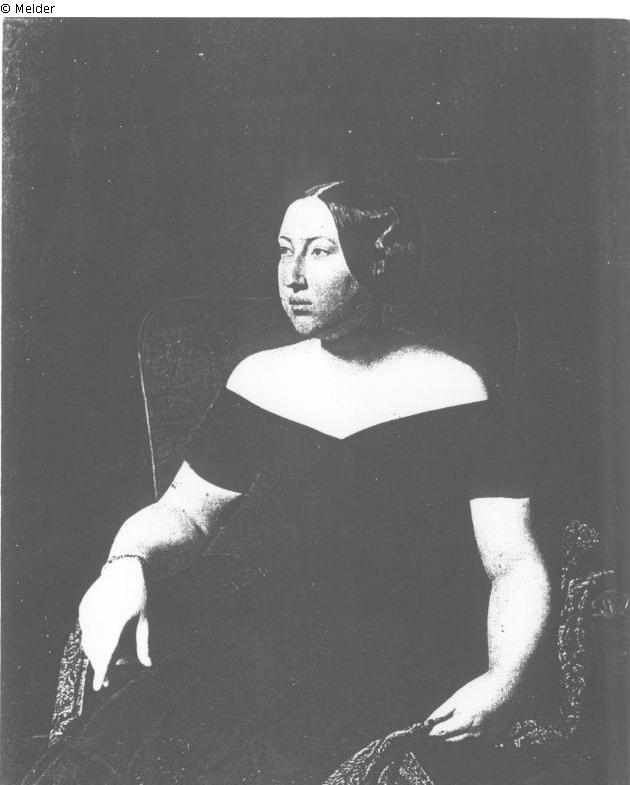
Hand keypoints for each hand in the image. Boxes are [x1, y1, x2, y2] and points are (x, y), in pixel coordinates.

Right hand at [78, 558, 151, 690]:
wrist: (123, 568)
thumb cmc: (139, 593)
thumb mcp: (145, 618)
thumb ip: (144, 643)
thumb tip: (148, 664)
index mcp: (116, 623)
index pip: (106, 654)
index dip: (102, 672)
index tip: (100, 686)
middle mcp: (98, 619)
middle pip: (94, 651)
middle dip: (99, 666)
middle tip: (107, 679)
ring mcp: (88, 614)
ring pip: (87, 642)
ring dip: (94, 654)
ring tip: (103, 663)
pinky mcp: (83, 608)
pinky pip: (85, 629)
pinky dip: (91, 638)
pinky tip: (99, 642)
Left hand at [424, 671, 517, 742]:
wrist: (506, 687)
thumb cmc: (480, 689)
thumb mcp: (457, 697)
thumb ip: (442, 712)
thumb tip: (428, 721)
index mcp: (464, 723)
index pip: (442, 733)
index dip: (432, 732)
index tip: (425, 731)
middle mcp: (475, 735)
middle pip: (452, 740)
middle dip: (443, 735)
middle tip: (436, 728)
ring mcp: (486, 738)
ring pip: (465, 742)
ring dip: (456, 736)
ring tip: (454, 724)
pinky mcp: (494, 737)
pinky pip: (478, 741)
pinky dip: (470, 736)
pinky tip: (470, 725)